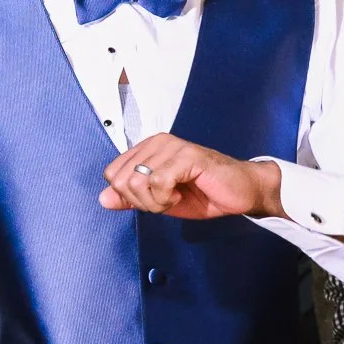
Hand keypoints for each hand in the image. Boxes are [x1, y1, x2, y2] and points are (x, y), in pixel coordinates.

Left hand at [99, 135, 281, 220]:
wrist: (240, 192)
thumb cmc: (203, 194)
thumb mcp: (159, 201)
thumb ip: (131, 199)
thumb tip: (103, 199)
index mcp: (147, 149)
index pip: (112, 174)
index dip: (129, 197)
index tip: (155, 199)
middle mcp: (156, 142)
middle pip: (121, 180)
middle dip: (142, 201)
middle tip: (167, 200)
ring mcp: (171, 146)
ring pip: (138, 181)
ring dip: (156, 201)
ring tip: (176, 196)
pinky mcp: (186, 155)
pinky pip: (158, 182)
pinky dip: (167, 198)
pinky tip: (183, 193)